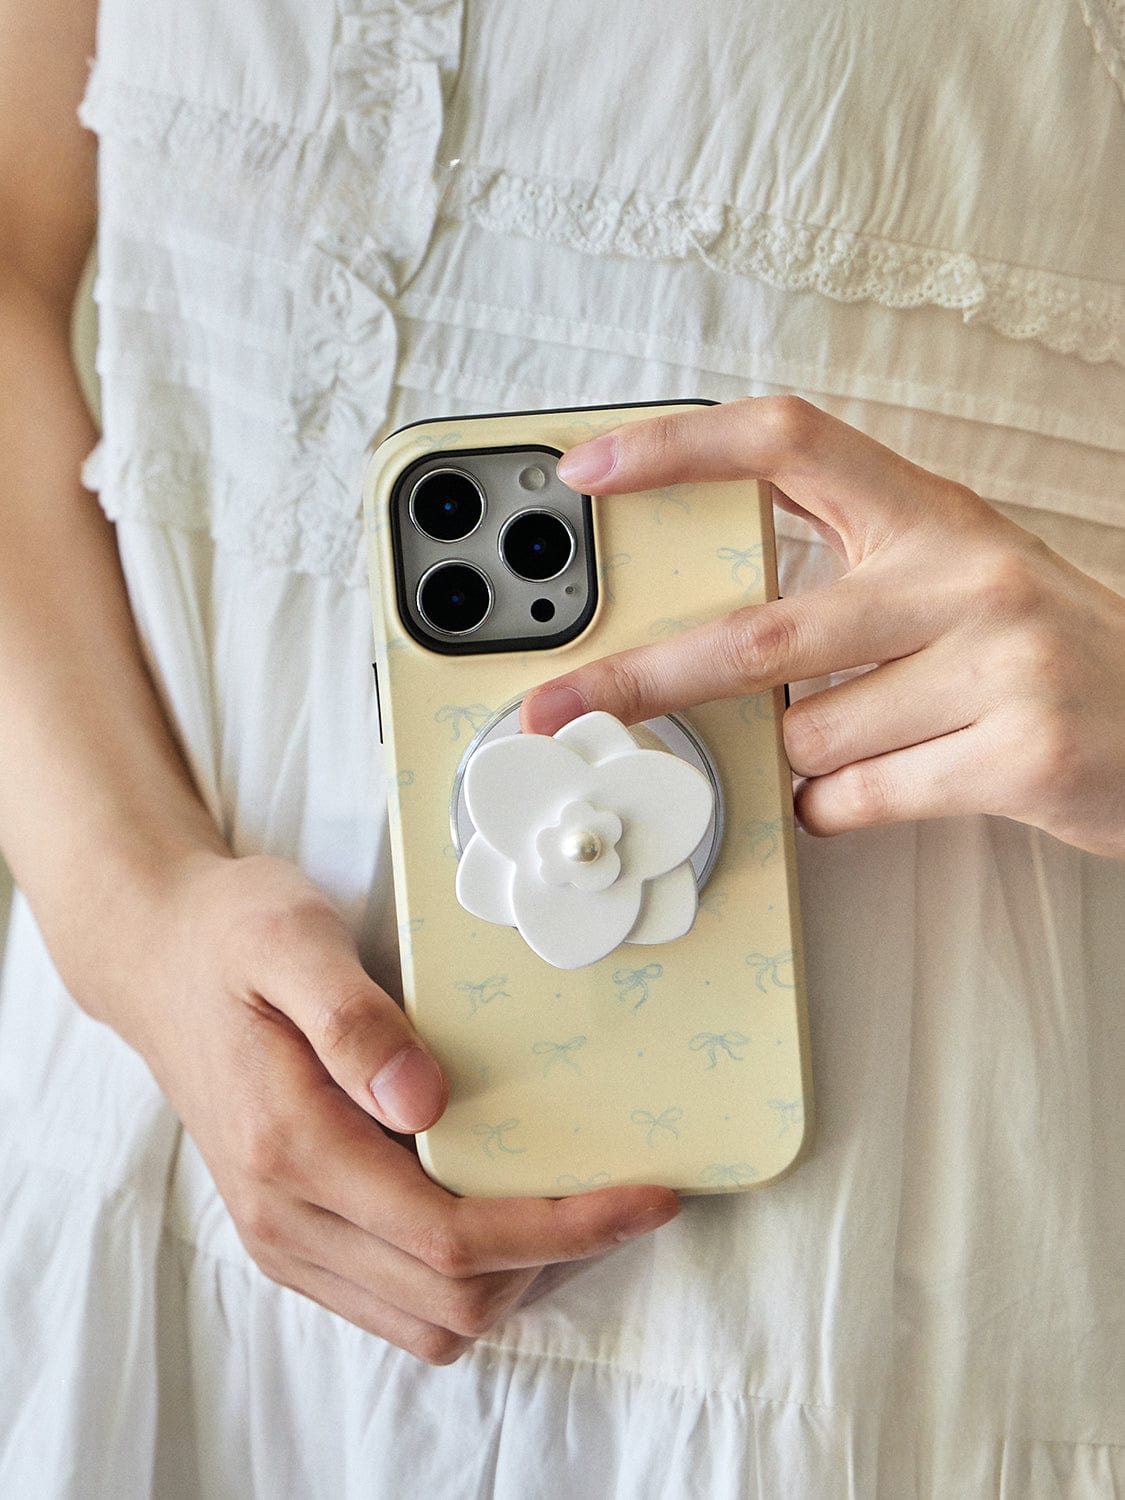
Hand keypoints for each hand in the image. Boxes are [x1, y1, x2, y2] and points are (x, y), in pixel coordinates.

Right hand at [129, 852, 679, 1363]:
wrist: (156, 959)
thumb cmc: (231, 937)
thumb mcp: (290, 941)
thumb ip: (353, 1021)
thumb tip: (425, 1101)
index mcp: (291, 1147)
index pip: (450, 1239)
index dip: (562, 1229)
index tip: (645, 1196)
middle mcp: (283, 1216)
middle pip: (450, 1298)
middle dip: (557, 1258)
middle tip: (625, 1193)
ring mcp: (281, 1236)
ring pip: (427, 1321)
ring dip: (515, 1279)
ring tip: (568, 1202)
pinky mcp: (288, 1236)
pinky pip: (394, 1304)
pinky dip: (464, 1278)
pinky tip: (497, 1206)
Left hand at [521, 398, 1124, 859]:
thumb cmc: (1040, 653)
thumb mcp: (952, 577)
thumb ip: (845, 573)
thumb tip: (704, 616)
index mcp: (932, 515)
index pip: (788, 441)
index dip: (678, 447)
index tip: (589, 468)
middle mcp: (962, 574)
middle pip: (759, 633)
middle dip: (644, 678)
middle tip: (560, 706)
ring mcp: (998, 662)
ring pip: (808, 736)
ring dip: (796, 763)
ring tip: (856, 750)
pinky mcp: (1018, 752)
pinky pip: (855, 799)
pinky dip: (832, 810)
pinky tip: (872, 793)